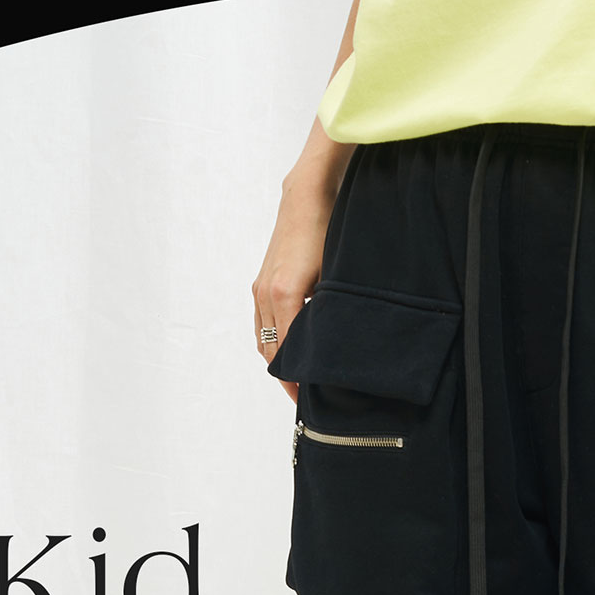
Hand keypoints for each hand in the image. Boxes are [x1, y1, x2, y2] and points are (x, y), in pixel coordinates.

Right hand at [252, 180, 336, 405]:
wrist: (307, 195)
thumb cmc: (327, 230)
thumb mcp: (334, 277)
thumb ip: (328, 314)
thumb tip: (333, 348)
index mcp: (284, 296)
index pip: (285, 353)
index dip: (295, 381)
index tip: (307, 399)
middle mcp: (266, 295)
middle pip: (270, 352)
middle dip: (286, 376)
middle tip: (307, 396)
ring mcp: (260, 288)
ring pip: (263, 339)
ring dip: (277, 360)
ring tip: (298, 376)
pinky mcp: (260, 282)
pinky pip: (261, 323)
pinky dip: (272, 340)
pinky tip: (288, 348)